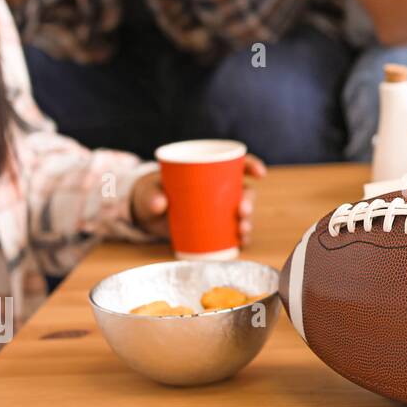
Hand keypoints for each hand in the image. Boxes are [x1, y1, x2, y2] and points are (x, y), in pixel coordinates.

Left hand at [130, 155, 266, 242]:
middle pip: (245, 192)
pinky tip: (241, 241)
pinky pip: (234, 233)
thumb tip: (159, 204)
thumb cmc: (152, 192)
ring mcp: (219, 211)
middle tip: (242, 210)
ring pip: (242, 214)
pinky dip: (241, 238)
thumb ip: (152, 194)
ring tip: (241, 229)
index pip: (238, 164)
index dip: (253, 166)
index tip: (260, 174)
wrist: (146, 213)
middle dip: (249, 201)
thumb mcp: (150, 190)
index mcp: (211, 172)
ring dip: (248, 221)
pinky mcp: (215, 229)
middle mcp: (221, 191)